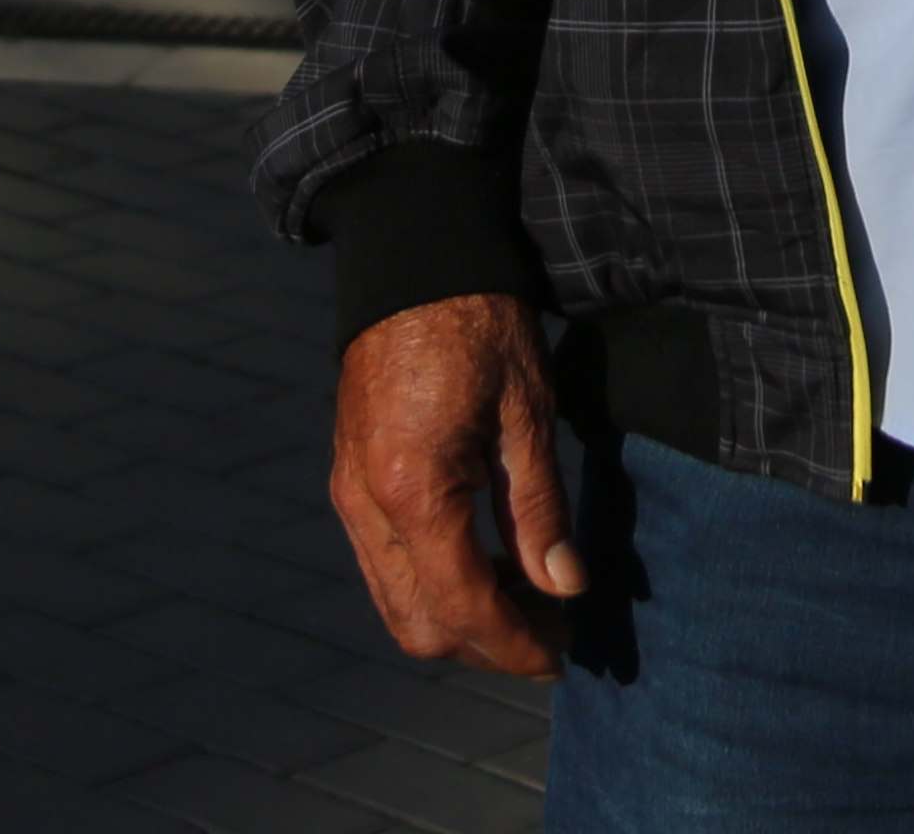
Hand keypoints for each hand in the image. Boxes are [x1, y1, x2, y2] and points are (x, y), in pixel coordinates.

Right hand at [329, 294, 586, 675]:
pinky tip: (483, 561)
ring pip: (395, 604)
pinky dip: (430, 584)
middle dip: (484, 645)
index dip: (513, 644)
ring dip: (456, 620)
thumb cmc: (480, 323)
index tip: (559, 655)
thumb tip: (565, 587)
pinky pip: (383, 565)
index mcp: (414, 489)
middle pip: (418, 625)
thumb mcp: (527, 413)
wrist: (413, 259)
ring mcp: (348, 494)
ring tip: (523, 598)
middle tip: (549, 630)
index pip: (463, 605)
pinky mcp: (347, 479)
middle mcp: (366, 504)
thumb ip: (539, 509)